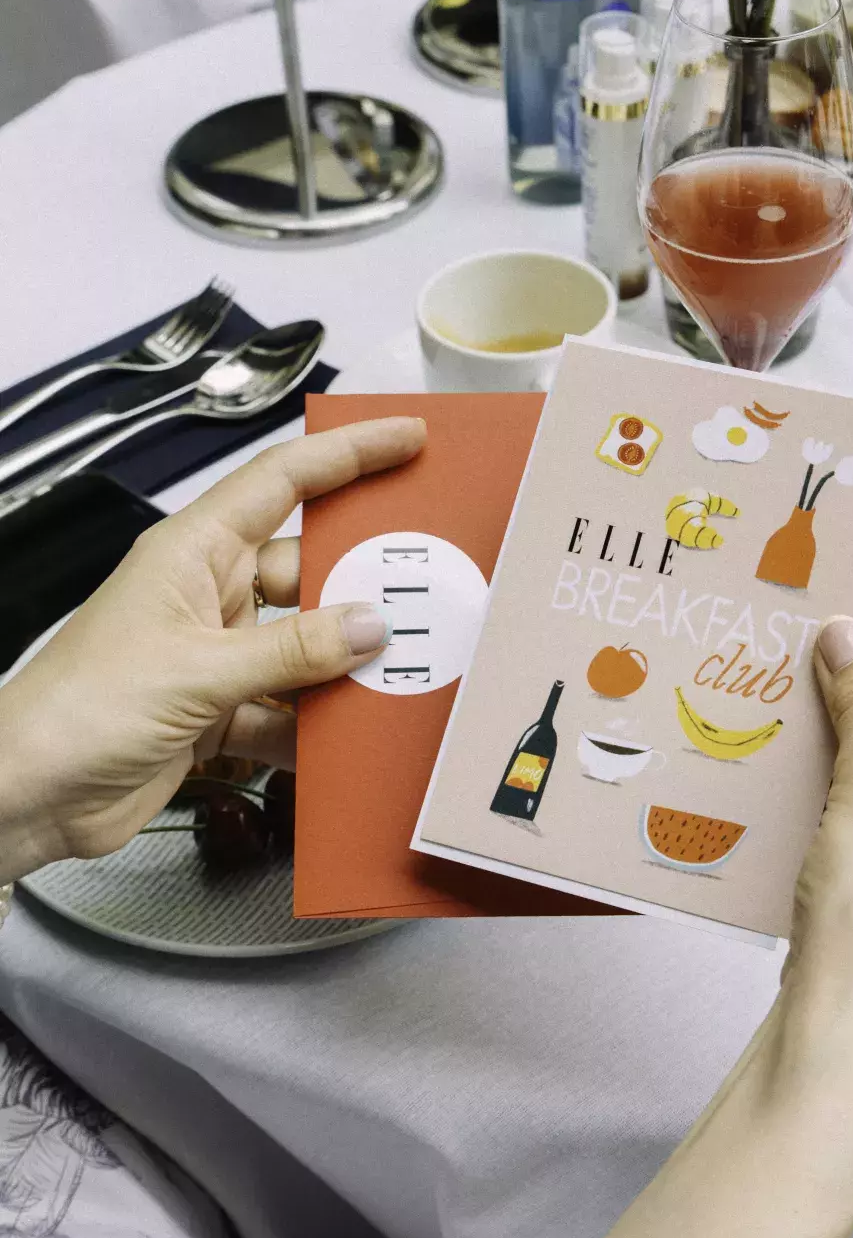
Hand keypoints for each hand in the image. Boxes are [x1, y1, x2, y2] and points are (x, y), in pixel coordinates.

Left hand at [0, 418, 424, 872]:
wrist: (27, 798)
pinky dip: (316, 725)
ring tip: (399, 674)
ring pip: (305, 645)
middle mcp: (208, 595)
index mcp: (192, 553)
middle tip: (427, 587)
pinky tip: (344, 740)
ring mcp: (216, 655)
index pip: (283, 480)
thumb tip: (369, 626)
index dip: (349, 453)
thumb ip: (292, 650)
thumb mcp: (197, 672)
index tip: (407, 440)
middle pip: (308, 571)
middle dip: (364, 584)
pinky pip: (289, 708)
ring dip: (344, 666)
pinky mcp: (218, 711)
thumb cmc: (76, 711)